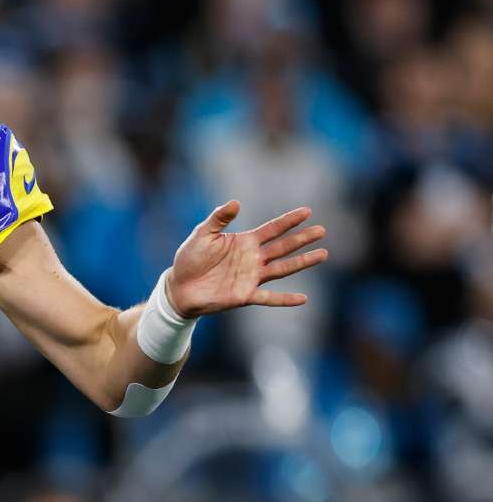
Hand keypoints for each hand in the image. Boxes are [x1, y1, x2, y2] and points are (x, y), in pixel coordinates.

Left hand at [165, 200, 327, 318]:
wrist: (179, 287)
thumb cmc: (190, 258)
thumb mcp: (202, 234)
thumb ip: (219, 218)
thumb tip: (236, 202)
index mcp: (244, 242)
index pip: (272, 229)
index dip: (289, 220)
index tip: (307, 211)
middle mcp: (252, 259)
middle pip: (283, 247)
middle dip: (302, 239)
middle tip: (322, 230)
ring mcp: (251, 278)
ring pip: (283, 269)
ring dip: (302, 262)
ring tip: (322, 254)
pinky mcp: (245, 295)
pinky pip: (269, 298)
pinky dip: (285, 299)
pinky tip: (303, 298)